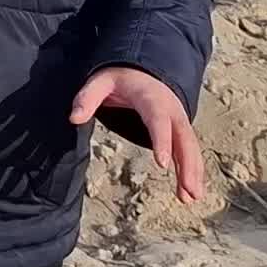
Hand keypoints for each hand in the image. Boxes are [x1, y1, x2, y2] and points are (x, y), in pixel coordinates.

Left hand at [70, 67, 204, 204]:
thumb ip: (86, 98)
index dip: (162, 140)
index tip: (163, 163)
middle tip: (188, 190)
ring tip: (191, 197)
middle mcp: (170, 109)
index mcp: (150, 98)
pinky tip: (190, 192)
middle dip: (187, 164)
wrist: (142, 69)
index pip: (157, 120)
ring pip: (190, 146)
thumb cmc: (120, 78)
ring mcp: (178, 120)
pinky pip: (189, 150)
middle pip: (182, 138)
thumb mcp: (100, 82)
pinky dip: (193, 169)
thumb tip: (74, 118)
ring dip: (193, 172)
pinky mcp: (179, 129)